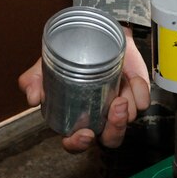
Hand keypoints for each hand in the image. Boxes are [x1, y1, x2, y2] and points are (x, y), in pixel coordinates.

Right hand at [18, 26, 150, 151]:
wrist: (95, 33)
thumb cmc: (70, 56)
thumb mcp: (46, 67)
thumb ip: (33, 81)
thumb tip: (32, 98)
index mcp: (77, 119)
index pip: (77, 143)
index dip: (79, 144)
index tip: (84, 133)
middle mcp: (101, 118)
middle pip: (110, 140)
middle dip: (115, 129)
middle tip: (115, 108)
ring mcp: (121, 109)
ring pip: (129, 120)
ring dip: (127, 108)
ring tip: (121, 88)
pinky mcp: (138, 96)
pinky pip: (144, 103)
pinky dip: (140, 92)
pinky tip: (132, 80)